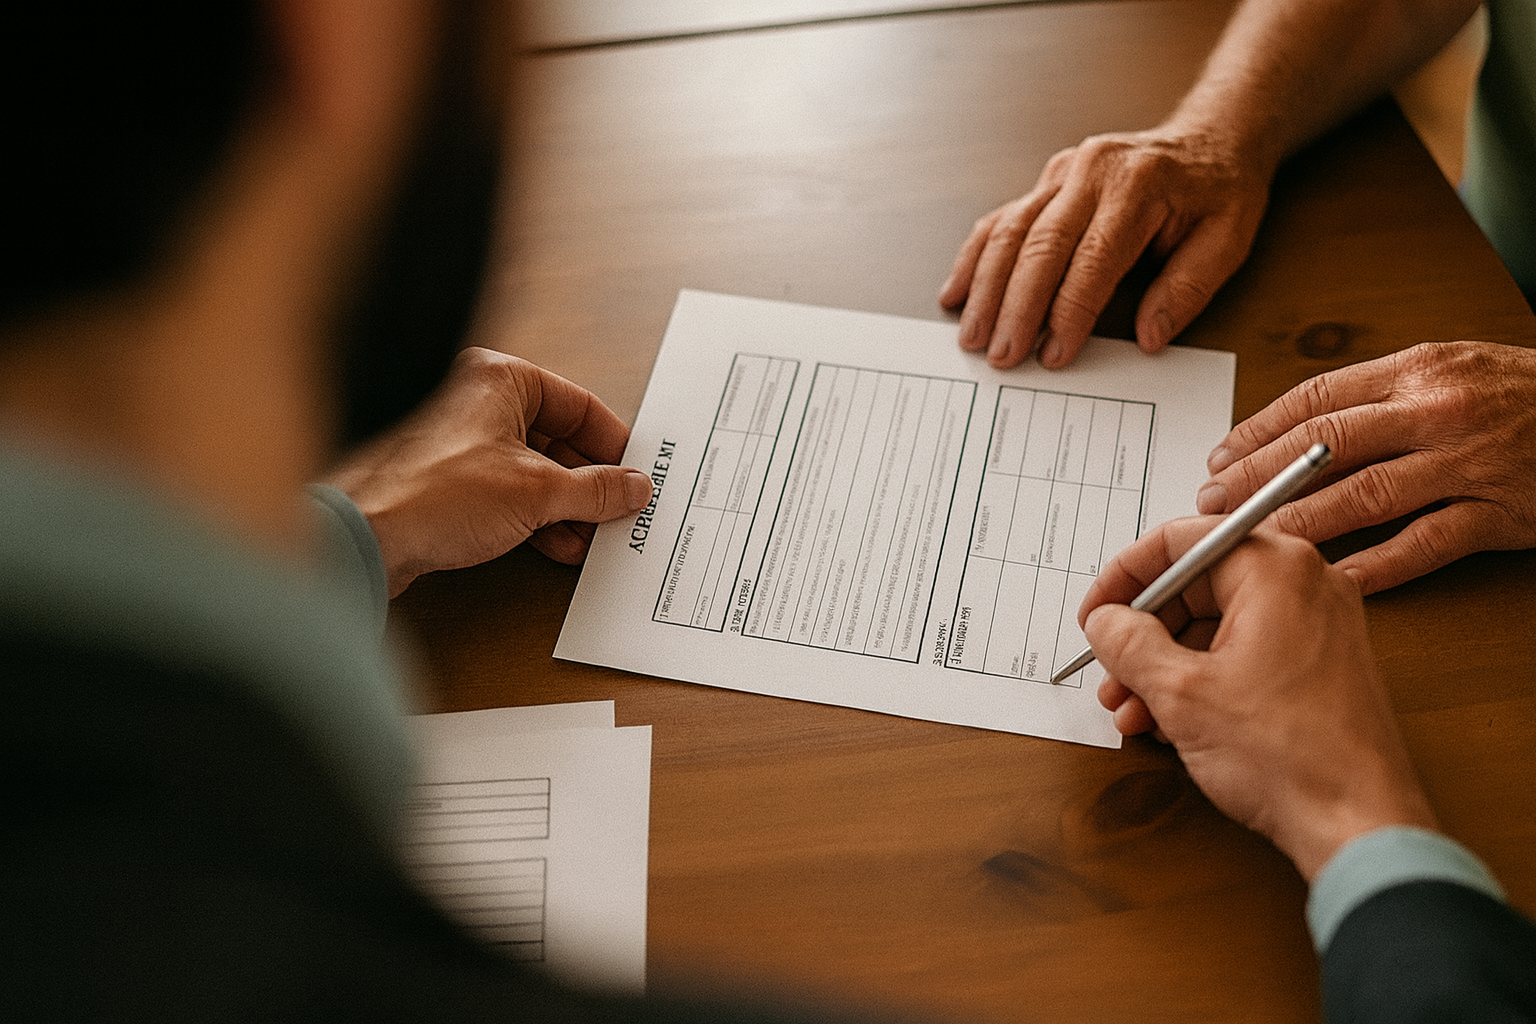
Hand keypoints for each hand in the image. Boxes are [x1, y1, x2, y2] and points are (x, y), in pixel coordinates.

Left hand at [324, 347, 652, 596]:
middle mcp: (478, 402)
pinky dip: (537, 518)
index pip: (577, 405)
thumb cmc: (434, 495)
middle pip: (557, 440)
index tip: (635, 473)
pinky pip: (509, 493)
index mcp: (500, 379)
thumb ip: (595, 489)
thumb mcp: (537, 492)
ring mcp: (461, 443)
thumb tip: (632, 487)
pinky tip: (560, 545)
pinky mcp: (449, 482)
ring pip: (534, 471)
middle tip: (618, 510)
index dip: (611, 443)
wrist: (369, 539)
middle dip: (589, 484)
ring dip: (566, 508)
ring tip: (592, 537)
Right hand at [938, 126, 1269, 368]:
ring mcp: (1062, 173)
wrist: (1212, 135)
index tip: (1054, 355)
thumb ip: (1188, 289)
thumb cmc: (1220, 191)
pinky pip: (1001, 220)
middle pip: (1038, 246)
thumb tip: (1149, 337)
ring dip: (986, 288)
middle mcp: (1092, 172)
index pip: (1092, 259)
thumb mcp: (1228, 239)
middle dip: (1015, 308)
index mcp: (1138, 185)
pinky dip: (974, 259)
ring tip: (972, 336)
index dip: (1068, 312)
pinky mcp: (1046, 182)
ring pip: (1009, 232)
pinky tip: (957, 293)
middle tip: (1002, 357)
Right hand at [1082, 519, 1436, 880]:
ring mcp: (1316, 625)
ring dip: (1164, 667)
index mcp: (1275, 567)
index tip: (1096, 614)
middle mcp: (1303, 583)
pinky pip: (1243, 654)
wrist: (1359, 825)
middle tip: (1111, 672)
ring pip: (1214, 627)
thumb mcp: (1179, 692)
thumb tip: (1105, 621)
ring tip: (1133, 712)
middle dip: (1142, 636)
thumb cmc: (1289, 755)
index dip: (1123, 578)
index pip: (1179, 541)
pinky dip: (1202, 682)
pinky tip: (1169, 724)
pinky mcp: (1318, 664)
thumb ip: (1128, 643)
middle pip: (1195, 587)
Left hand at [1198, 341, 1535, 594]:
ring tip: (1252, 542)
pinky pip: (1424, 545)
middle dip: (1256, 479)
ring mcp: (1468, 463)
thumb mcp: (1450, 369)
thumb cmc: (1524, 392)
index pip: (1315, 399)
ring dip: (1298, 522)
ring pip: (1362, 497)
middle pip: (1322, 448)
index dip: (1256, 431)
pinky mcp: (1499, 513)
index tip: (1218, 457)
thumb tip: (1299, 429)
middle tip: (1211, 503)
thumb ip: (1382, 395)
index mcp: (1417, 369)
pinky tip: (1331, 579)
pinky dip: (1375, 566)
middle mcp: (1436, 411)